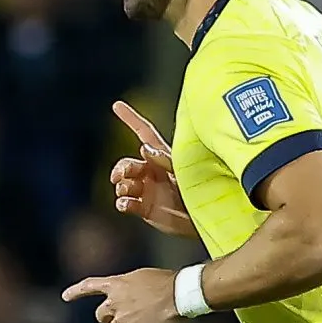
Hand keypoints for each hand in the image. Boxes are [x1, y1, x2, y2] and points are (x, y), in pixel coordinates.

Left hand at [62, 267, 182, 322]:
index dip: (76, 292)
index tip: (64, 297)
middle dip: (108, 319)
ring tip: (144, 321)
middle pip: (100, 315)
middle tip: (122, 319)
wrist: (177, 296)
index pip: (90, 286)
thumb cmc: (165, 283)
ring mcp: (120, 318)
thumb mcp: (140, 278)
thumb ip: (125, 289)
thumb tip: (123, 300)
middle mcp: (113, 302)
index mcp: (116, 284)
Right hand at [109, 101, 195, 237]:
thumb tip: (145, 149)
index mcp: (161, 157)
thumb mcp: (186, 170)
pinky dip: (122, 203)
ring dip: (122, 186)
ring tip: (127, 191)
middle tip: (120, 176)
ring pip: (123, 183)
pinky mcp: (144, 207)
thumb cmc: (202, 189)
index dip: (131, 118)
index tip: (117, 105)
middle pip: (127, 164)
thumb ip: (166, 160)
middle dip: (120, 168)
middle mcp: (150, 171)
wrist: (204, 217)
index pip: (143, 133)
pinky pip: (126, 202)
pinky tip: (125, 204)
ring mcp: (146, 189)